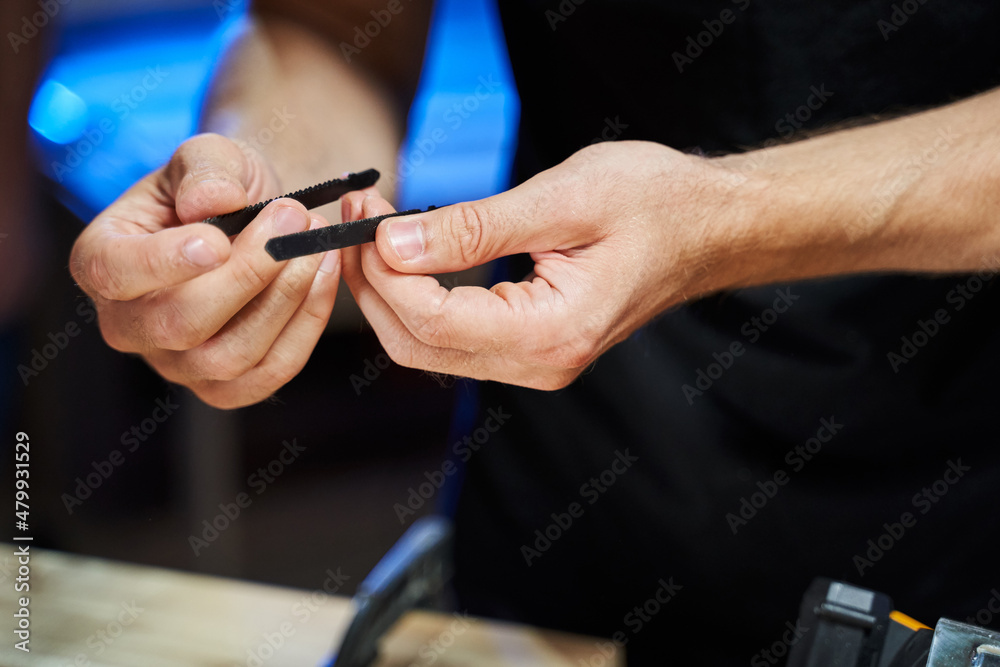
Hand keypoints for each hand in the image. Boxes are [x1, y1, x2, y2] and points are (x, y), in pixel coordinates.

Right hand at [70, 133, 342, 407]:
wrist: (253, 219)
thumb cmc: (218, 187)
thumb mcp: (208, 156)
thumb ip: (206, 170)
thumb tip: (211, 202)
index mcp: (101, 262)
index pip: (115, 274)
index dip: (164, 263)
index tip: (217, 240)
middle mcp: (129, 326)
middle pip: (180, 324)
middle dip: (247, 274)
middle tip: (293, 220)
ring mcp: (177, 365)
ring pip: (230, 356)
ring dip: (284, 298)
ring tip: (314, 244)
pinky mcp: (227, 384)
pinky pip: (271, 371)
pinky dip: (307, 324)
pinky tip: (325, 273)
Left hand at [342, 140, 758, 389]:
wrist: (707, 226)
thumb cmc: (654, 204)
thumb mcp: (562, 200)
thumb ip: (474, 229)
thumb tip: (395, 243)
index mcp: (552, 333)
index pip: (434, 323)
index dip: (384, 274)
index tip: (363, 217)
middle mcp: (540, 363)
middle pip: (418, 346)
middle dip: (373, 284)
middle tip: (357, 216)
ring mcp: (535, 361)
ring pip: (428, 347)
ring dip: (389, 291)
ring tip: (373, 227)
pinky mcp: (529, 345)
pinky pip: (454, 337)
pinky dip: (418, 298)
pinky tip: (407, 254)